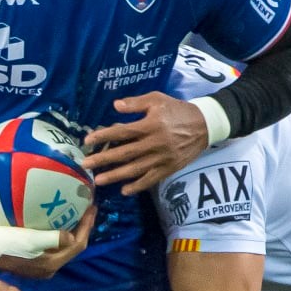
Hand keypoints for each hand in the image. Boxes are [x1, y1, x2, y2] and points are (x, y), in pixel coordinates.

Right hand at [0, 204, 94, 278]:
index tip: (91, 207)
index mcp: (50, 264)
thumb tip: (72, 236)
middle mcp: (48, 268)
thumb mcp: (29, 240)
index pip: (77, 246)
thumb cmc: (4, 242)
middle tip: (87, 208)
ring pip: (63, 245)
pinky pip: (52, 244)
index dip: (87, 227)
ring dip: (71, 229)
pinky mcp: (32, 259)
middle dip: (82, 227)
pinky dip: (58, 231)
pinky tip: (55, 219)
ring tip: (76, 211)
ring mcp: (40, 264)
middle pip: (73, 246)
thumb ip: (52, 239)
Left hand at [83, 92, 209, 194]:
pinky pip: (151, 179)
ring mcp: (162, 158)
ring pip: (135, 169)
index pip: (122, 131)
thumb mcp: (158, 99)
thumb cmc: (177, 110)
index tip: (88, 140)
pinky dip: (137, 186)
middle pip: (125, 153)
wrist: (205, 125)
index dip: (104, 136)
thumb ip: (136, 103)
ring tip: (98, 180)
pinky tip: (124, 190)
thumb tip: (115, 106)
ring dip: (115, 175)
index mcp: (151, 125)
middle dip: (103, 159)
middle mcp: (155, 143)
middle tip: (85, 165)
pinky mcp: (169, 168)